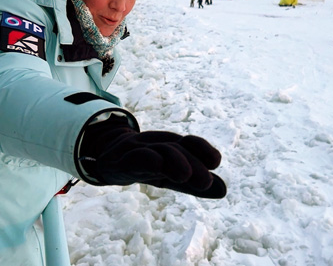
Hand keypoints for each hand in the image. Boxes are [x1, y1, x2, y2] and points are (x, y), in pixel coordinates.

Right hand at [78, 121, 226, 198]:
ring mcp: (138, 150)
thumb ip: (194, 184)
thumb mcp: (171, 175)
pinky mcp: (123, 161)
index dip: (202, 148)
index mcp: (169, 146)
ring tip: (185, 176)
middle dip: (192, 162)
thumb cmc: (146, 165)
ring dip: (173, 160)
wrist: (108, 159)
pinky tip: (158, 166)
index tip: (215, 162)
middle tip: (204, 181)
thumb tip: (224, 190)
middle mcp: (155, 144)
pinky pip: (136, 157)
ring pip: (157, 150)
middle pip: (175, 148)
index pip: (188, 142)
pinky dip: (148, 159)